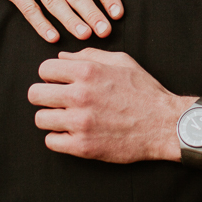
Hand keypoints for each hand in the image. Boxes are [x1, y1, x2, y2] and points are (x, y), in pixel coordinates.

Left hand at [28, 48, 196, 162]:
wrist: (165, 125)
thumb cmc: (145, 92)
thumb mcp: (121, 62)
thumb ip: (89, 56)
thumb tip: (62, 57)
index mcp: (88, 71)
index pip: (44, 69)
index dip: (50, 76)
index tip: (59, 83)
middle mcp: (80, 95)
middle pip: (35, 94)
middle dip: (45, 96)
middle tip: (58, 102)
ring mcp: (80, 122)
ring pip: (40, 119)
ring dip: (52, 119)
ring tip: (67, 119)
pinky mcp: (82, 146)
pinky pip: (51, 142)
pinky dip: (60, 139)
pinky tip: (73, 134)